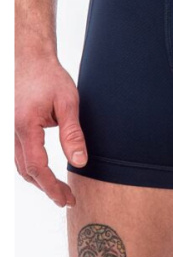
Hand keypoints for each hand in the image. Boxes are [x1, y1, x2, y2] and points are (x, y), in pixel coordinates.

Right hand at [15, 57, 87, 206]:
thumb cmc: (49, 76)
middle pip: (26, 171)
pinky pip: (18, 154)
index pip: (37, 167)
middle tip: (67, 198)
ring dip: (38, 179)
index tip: (66, 199)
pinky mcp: (12, 127)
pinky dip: (31, 167)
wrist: (27, 57)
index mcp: (25, 126)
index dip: (51, 186)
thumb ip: (73, 133)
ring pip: (19, 164)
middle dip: (46, 188)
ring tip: (59, 189)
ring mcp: (9, 129)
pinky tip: (46, 172)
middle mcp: (12, 131)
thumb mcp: (68, 102)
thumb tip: (80, 161)